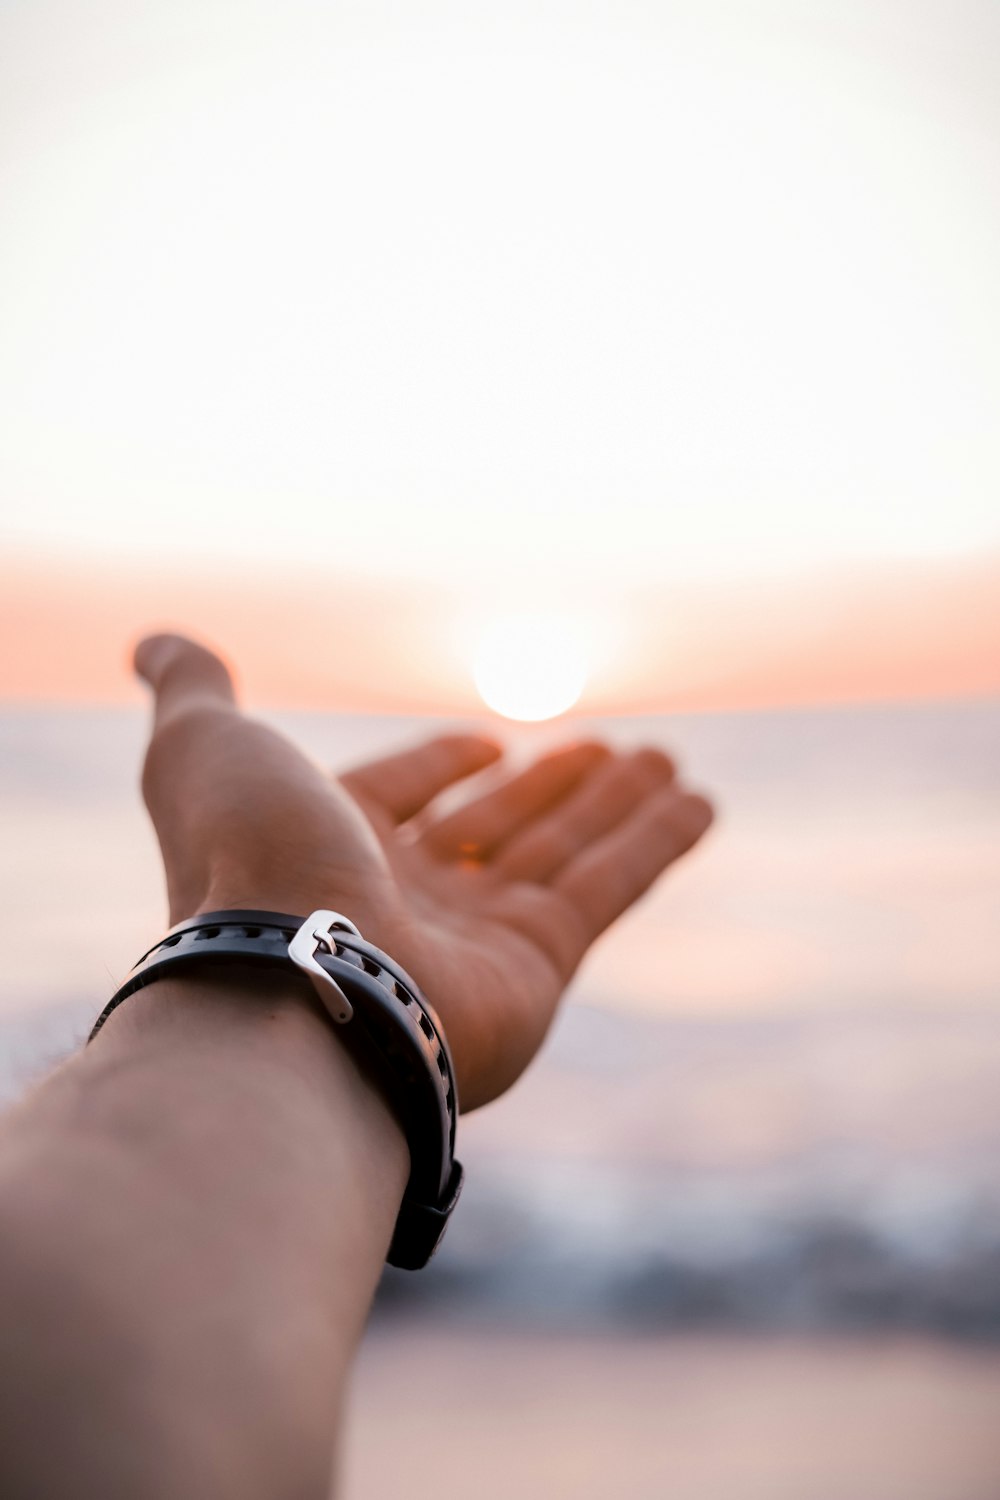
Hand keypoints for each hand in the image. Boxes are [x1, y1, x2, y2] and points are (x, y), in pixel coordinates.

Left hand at [135, 633, 712, 1108]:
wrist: (295, 982)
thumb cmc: (246, 859)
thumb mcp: (206, 748)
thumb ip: (193, 691)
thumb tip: (153, 642)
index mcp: (330, 845)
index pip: (401, 796)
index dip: (440, 765)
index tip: (488, 745)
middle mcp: (403, 897)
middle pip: (493, 828)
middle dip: (550, 787)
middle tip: (611, 748)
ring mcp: (474, 938)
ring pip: (560, 855)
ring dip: (615, 806)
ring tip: (667, 760)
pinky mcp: (539, 968)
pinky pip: (608, 890)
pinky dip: (655, 843)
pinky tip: (697, 800)